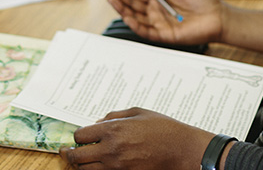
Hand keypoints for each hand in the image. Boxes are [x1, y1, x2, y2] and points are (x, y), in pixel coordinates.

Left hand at [60, 108, 210, 169]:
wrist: (179, 149)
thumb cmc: (162, 128)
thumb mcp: (139, 112)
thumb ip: (116, 116)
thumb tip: (98, 122)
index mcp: (114, 129)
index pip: (81, 135)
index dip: (79, 135)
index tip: (82, 135)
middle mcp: (110, 149)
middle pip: (77, 156)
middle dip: (72, 152)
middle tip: (69, 150)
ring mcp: (115, 166)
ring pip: (84, 169)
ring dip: (82, 163)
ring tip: (83, 158)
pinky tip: (98, 164)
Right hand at [101, 0, 223, 45]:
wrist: (218, 16)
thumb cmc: (203, 1)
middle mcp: (156, 12)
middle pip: (133, 5)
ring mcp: (159, 23)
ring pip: (136, 18)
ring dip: (123, 10)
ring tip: (111, 0)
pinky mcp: (164, 35)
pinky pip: (147, 31)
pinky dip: (136, 25)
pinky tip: (127, 17)